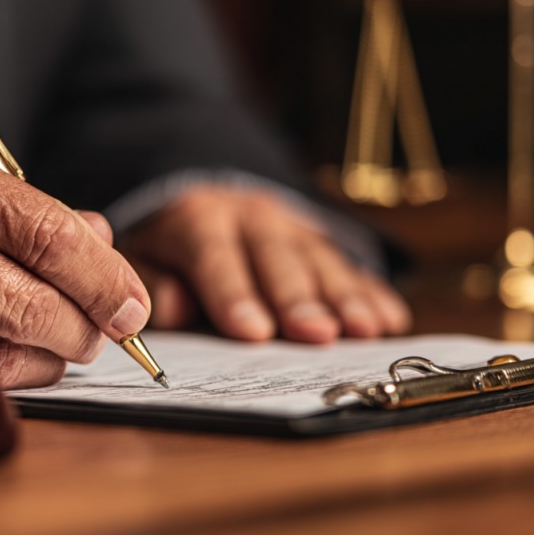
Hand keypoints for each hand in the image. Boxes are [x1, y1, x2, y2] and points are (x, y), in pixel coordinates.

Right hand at [0, 137, 150, 388]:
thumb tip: (106, 250)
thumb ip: (36, 213)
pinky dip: (10, 371)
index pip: (49, 234)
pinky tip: (15, 353)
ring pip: (3, 347)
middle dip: (85, 326)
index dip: (105, 278)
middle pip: (31, 301)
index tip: (132, 303)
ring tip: (59, 339)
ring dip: (51, 353)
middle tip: (103, 329)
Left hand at [121, 185, 409, 341]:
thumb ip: (156, 281)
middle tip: (316, 335)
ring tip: (364, 330)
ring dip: (345, 296)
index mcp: (199, 219)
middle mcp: (252, 217)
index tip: (251, 332)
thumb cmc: (170, 245)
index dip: (233, 293)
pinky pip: (351, 265)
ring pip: (320, 260)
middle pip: (276, 258)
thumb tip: (175, 311)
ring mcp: (292, 226)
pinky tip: (390, 319)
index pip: (215, 254)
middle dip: (298, 298)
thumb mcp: (144, 255)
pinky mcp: (321, 242)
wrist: (205, 199)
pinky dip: (372, 292)